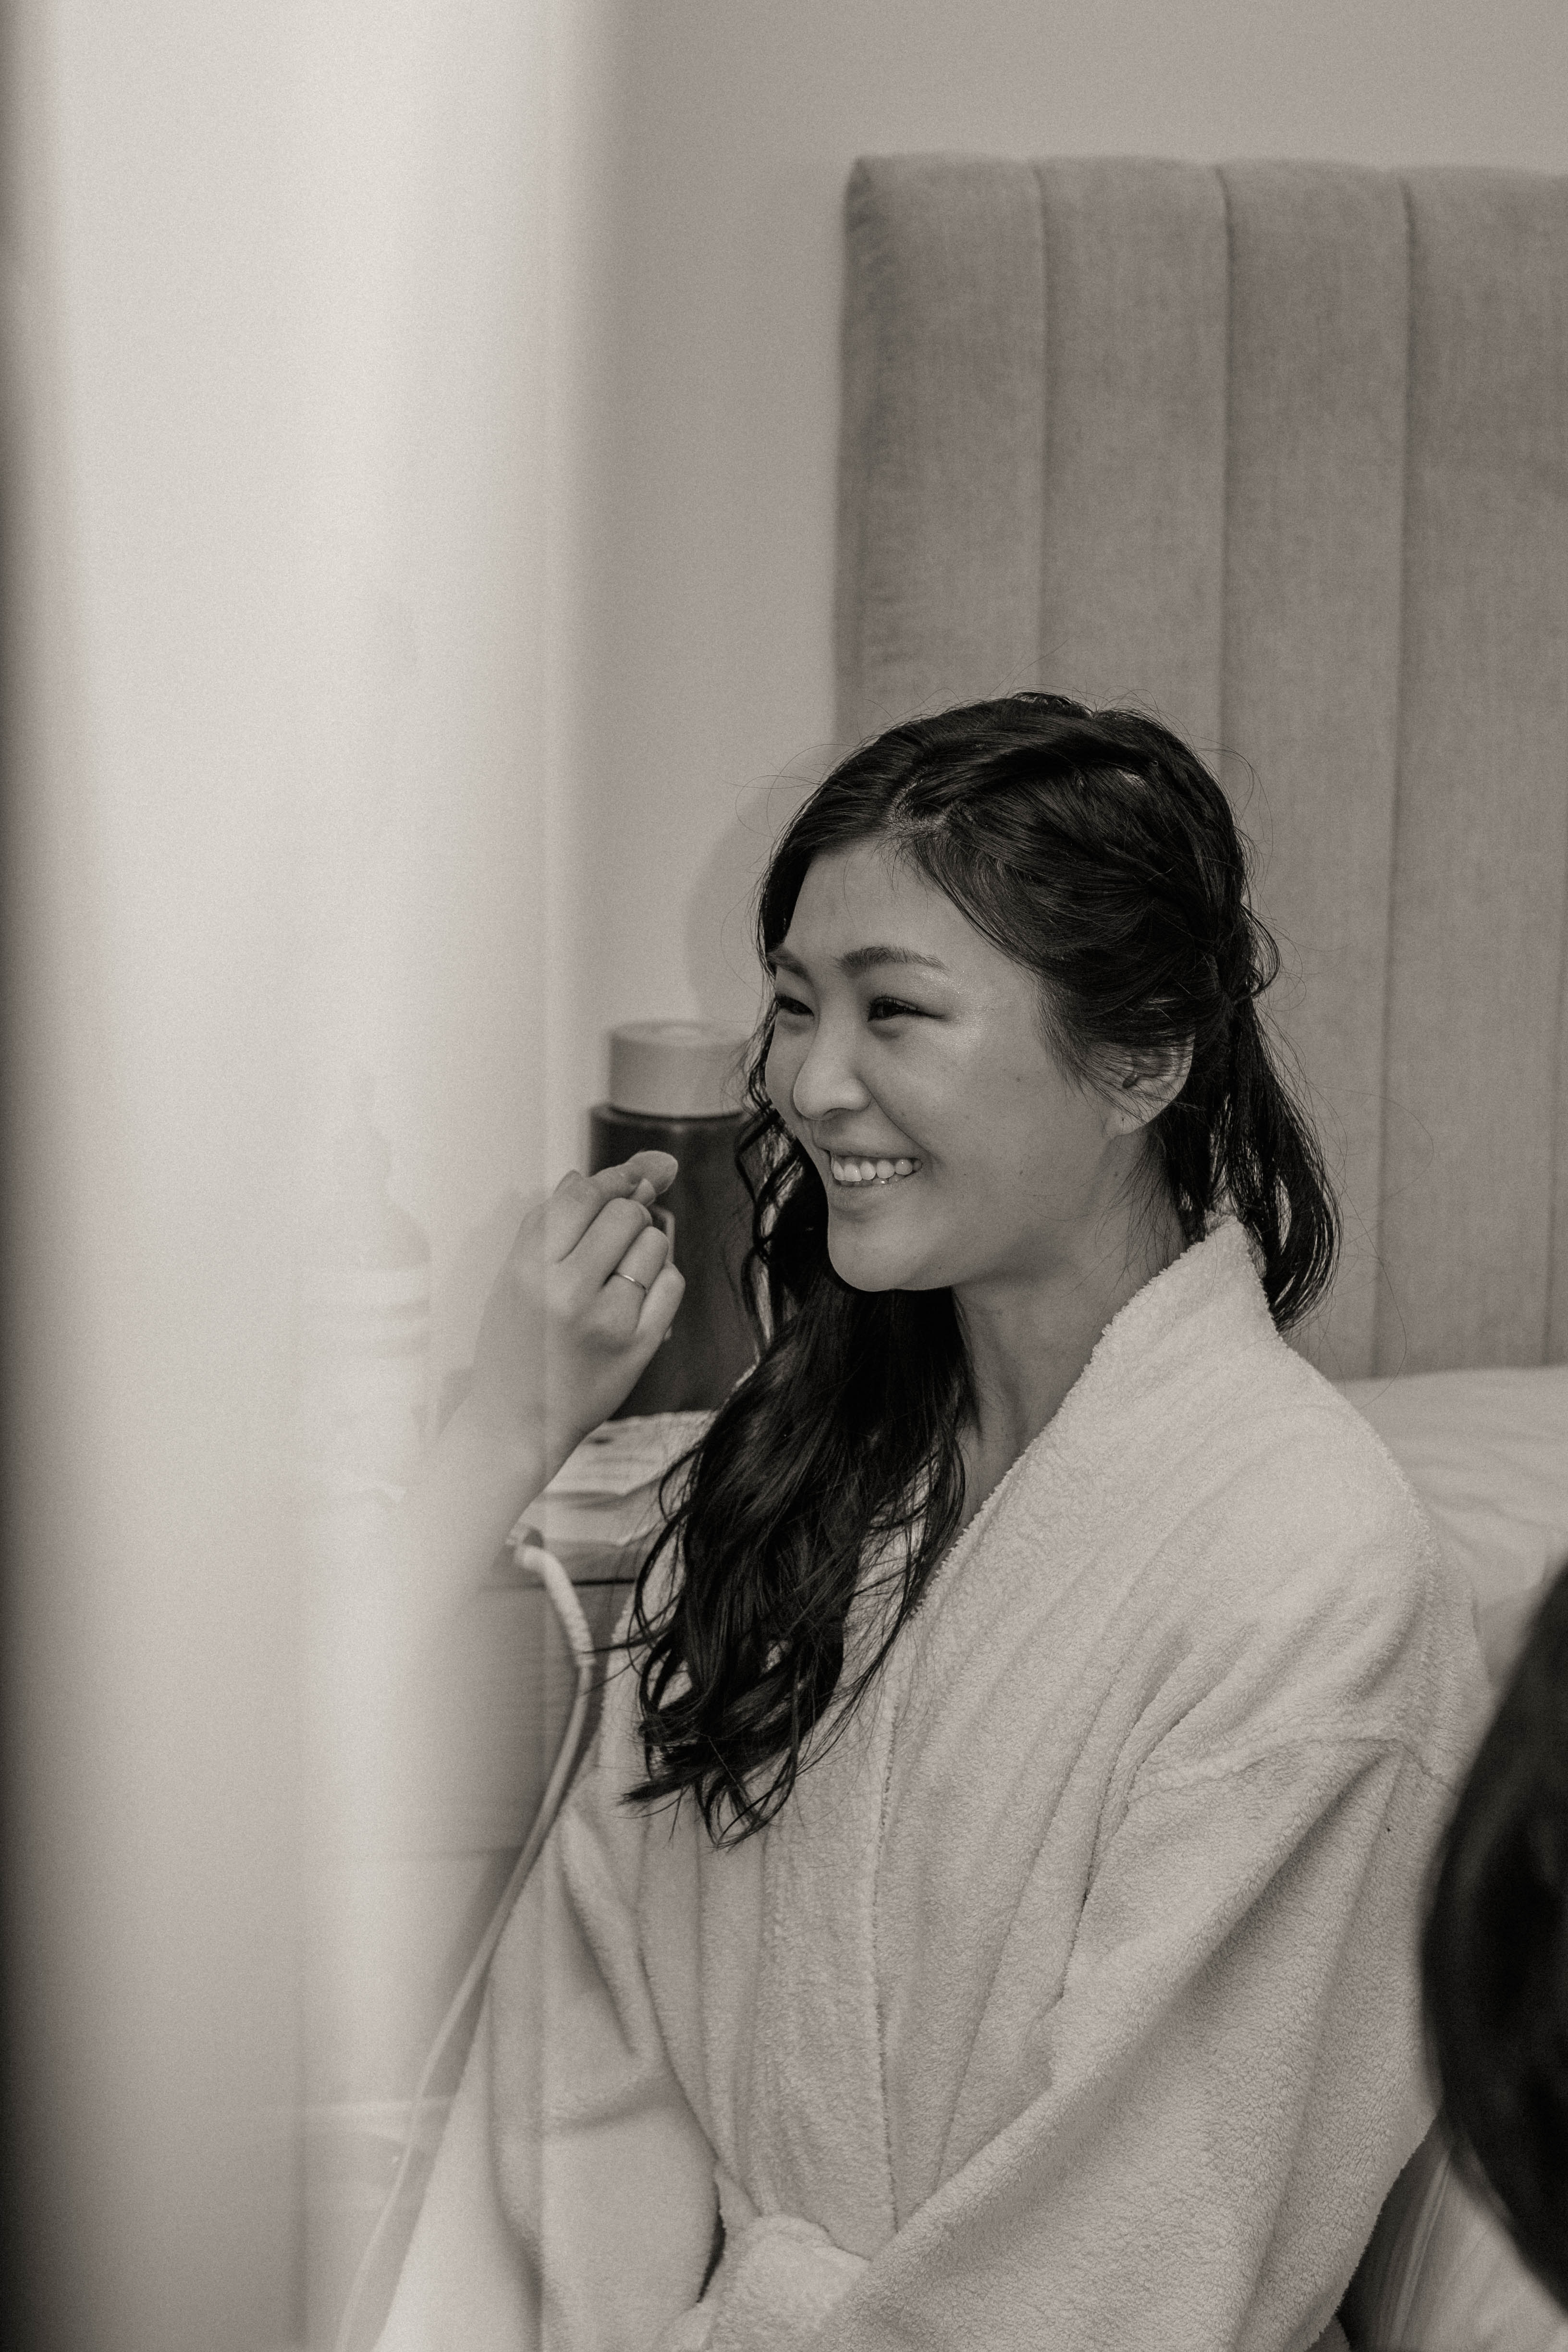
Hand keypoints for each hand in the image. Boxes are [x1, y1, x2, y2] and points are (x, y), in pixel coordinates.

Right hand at [465, 1152, 683, 1480]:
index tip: (627, 1180)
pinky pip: (672, 1283)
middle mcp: (568, 1293)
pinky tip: (636, 1295)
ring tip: (620, 1271)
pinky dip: (660, 1280)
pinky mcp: (639, 1348)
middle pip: (626, 1212)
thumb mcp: (513, 1277)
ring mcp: (608, 1322)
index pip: (583, 1194)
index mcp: (529, 1269)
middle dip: (628, 1213)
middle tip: (615, 1237)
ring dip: (645, 1246)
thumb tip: (607, 1173)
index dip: (612, 1178)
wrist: (517, 1423)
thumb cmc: (515, 1344)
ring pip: (655, 1243)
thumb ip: (552, 1220)